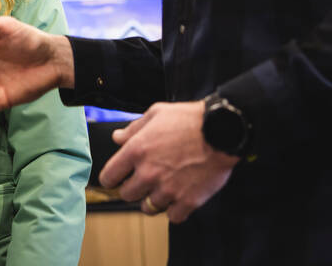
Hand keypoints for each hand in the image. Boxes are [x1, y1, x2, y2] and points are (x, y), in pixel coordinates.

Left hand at [100, 100, 237, 223]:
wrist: (222, 131)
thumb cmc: (190, 119)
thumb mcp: (157, 113)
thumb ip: (134, 128)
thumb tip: (117, 138)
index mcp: (136, 151)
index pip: (109, 177)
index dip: (111, 178)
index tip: (115, 179)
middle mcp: (148, 173)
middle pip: (127, 195)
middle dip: (132, 189)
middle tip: (143, 182)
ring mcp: (168, 190)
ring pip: (148, 208)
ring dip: (153, 200)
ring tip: (163, 189)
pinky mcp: (188, 201)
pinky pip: (173, 217)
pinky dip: (175, 210)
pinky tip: (179, 198)